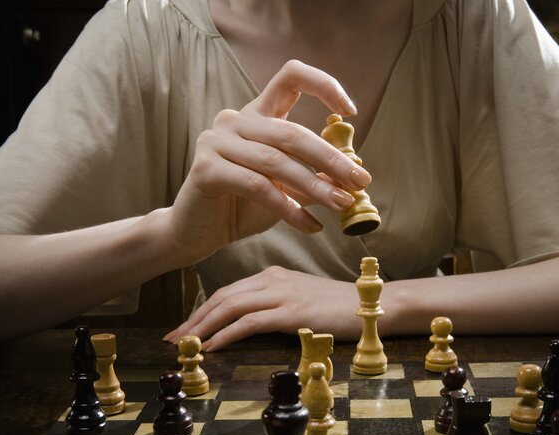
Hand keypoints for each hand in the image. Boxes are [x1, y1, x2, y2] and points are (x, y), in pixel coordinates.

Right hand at [164, 60, 371, 263]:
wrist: (197, 233)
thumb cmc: (243, 207)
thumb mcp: (286, 187)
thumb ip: (313, 175)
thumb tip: (355, 171)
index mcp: (256, 115)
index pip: (290, 77)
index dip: (324, 85)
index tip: (352, 112)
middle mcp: (234, 120)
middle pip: (292, 132)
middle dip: (331, 159)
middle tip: (360, 181)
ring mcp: (216, 141)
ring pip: (277, 162)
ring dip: (315, 187)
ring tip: (341, 205)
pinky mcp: (206, 169)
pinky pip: (258, 187)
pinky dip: (289, 210)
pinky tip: (311, 227)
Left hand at [164, 266, 362, 350]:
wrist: (369, 304)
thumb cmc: (339, 307)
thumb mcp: (302, 299)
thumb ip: (277, 304)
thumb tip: (252, 323)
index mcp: (273, 275)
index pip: (229, 291)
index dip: (203, 309)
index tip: (186, 327)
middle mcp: (273, 280)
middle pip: (222, 297)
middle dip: (194, 318)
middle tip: (173, 338)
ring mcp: (281, 294)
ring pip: (230, 307)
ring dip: (202, 327)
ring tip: (184, 344)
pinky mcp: (290, 311)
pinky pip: (248, 322)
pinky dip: (226, 334)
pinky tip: (212, 346)